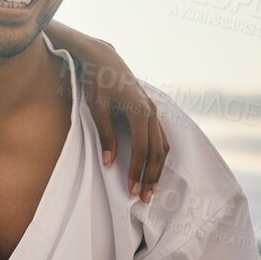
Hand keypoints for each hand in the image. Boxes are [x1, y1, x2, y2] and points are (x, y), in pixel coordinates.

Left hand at [76, 40, 169, 203]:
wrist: (104, 60)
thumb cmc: (97, 83)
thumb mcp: (96, 109)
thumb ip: (105, 136)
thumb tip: (110, 163)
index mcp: (139, 111)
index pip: (141, 149)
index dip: (137, 171)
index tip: (131, 190)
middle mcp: (151, 112)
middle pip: (157, 151)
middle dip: (151, 177)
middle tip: (144, 199)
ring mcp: (154, 112)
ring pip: (163, 146)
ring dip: (158, 170)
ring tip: (150, 190)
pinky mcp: (152, 112)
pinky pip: (161, 139)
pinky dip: (158, 157)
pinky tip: (152, 170)